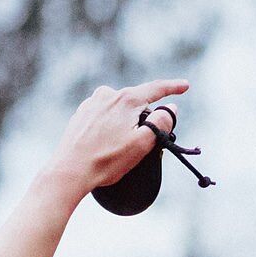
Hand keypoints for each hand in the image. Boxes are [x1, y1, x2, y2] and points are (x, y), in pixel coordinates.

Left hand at [46, 79, 190, 192]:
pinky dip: (112, 127)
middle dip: (146, 119)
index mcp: (125, 99)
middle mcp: (108, 95)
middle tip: (145, 145)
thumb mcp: (142, 144)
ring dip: (128, 124)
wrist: (70, 170)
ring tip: (121, 149)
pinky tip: (106, 145)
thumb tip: (171, 108)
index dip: (173, 87)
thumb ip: (161, 123)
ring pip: (121, 110)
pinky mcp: (82, 114)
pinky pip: (106, 116)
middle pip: (138, 103)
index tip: (185, 86)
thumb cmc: (107, 160)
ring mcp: (92, 103)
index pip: (155, 89)